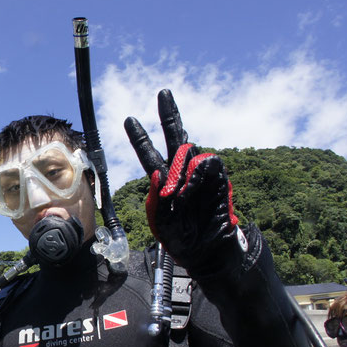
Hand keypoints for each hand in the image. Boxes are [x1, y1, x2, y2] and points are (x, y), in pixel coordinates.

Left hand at [124, 89, 245, 279]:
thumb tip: (156, 175)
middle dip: (169, 115)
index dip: (140, 137)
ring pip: (187, 151)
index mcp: (163, 182)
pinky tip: (187, 191)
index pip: (150, 154)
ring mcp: (199, 174)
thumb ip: (154, 199)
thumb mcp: (159, 221)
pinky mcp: (217, 178)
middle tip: (163, 93)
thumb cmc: (182, 239)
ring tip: (177, 197)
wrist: (207, 252)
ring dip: (178, 170)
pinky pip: (204, 163)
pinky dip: (193, 176)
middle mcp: (181, 173)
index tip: (129, 119)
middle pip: (175, 137)